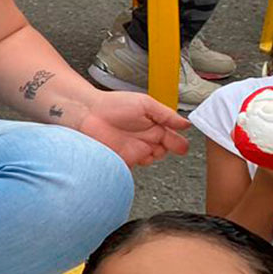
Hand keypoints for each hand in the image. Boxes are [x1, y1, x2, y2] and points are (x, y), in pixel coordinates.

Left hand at [74, 91, 190, 168]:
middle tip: (159, 143)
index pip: (173, 139)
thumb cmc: (112, 104)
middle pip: (164, 151)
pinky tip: (135, 157)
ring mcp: (133, 151)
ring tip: (145, 147)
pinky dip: (137, 165)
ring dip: (151, 157)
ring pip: (151, 160)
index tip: (181, 145)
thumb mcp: (145, 104)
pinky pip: (134, 169)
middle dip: (165, 149)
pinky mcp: (121, 160)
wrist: (86, 112)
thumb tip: (186, 124)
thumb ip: (166, 115)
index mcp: (153, 126)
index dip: (179, 143)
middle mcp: (144, 140)